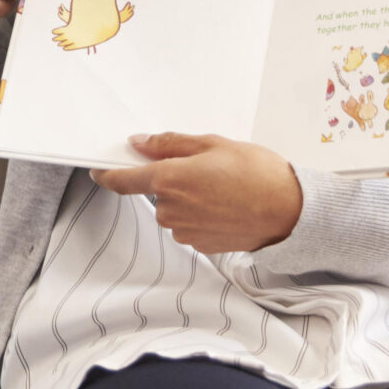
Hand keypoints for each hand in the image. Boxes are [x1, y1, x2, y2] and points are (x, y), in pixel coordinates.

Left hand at [93, 133, 303, 254]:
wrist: (289, 211)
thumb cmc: (257, 174)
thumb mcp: (213, 144)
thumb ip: (170, 144)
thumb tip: (141, 144)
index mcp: (169, 180)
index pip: (123, 181)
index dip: (107, 174)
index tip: (100, 170)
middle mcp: (170, 209)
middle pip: (156, 193)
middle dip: (173, 181)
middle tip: (205, 169)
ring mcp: (184, 230)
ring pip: (174, 210)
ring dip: (188, 199)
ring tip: (222, 189)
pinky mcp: (199, 245)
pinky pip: (189, 226)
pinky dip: (201, 216)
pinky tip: (225, 206)